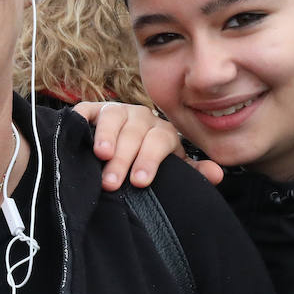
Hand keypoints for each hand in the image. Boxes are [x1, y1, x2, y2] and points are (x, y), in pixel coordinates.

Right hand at [74, 101, 223, 188]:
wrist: (126, 147)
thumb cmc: (149, 164)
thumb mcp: (173, 168)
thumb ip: (193, 173)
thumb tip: (217, 174)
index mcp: (161, 132)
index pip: (159, 141)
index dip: (149, 160)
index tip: (140, 182)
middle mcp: (140, 118)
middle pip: (134, 133)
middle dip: (124, 158)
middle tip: (112, 183)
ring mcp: (116, 111)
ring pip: (113, 118)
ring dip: (106, 135)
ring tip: (100, 155)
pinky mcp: (92, 110)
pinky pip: (86, 109)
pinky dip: (81, 118)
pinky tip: (76, 131)